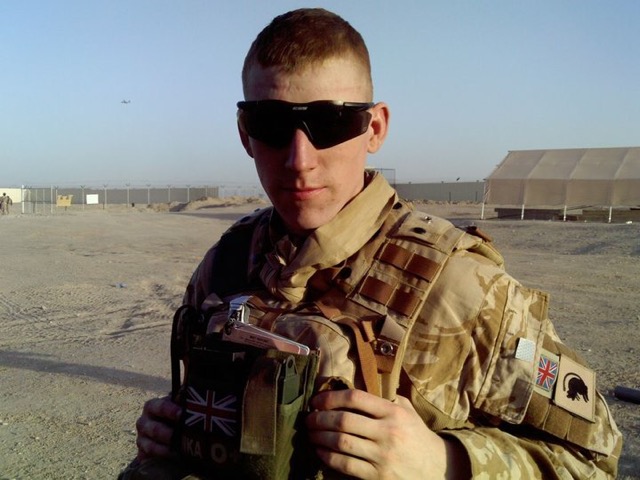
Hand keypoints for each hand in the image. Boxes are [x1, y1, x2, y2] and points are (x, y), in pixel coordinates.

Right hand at [135, 395, 181, 460]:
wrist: (166, 428)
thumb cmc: (175, 413)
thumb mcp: (177, 404)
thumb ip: (182, 398)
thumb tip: (188, 392)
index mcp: (151, 406)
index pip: (160, 407)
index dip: (171, 410)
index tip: (182, 414)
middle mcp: (143, 422)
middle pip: (155, 429)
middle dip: (170, 433)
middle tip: (182, 437)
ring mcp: (140, 439)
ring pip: (151, 446)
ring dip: (166, 450)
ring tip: (180, 451)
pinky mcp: (141, 453)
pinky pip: (147, 459)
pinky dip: (158, 460)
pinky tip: (170, 460)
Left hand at [305, 389, 468, 478]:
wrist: (438, 469)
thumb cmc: (417, 436)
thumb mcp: (407, 412)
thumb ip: (385, 399)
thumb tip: (354, 388)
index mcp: (394, 412)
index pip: (356, 398)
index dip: (331, 397)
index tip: (317, 400)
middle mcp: (388, 432)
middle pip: (343, 421)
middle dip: (319, 418)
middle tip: (308, 418)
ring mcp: (383, 456)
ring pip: (341, 443)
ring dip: (319, 437)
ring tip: (311, 434)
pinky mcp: (378, 476)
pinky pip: (345, 465)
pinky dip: (328, 457)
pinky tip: (321, 451)